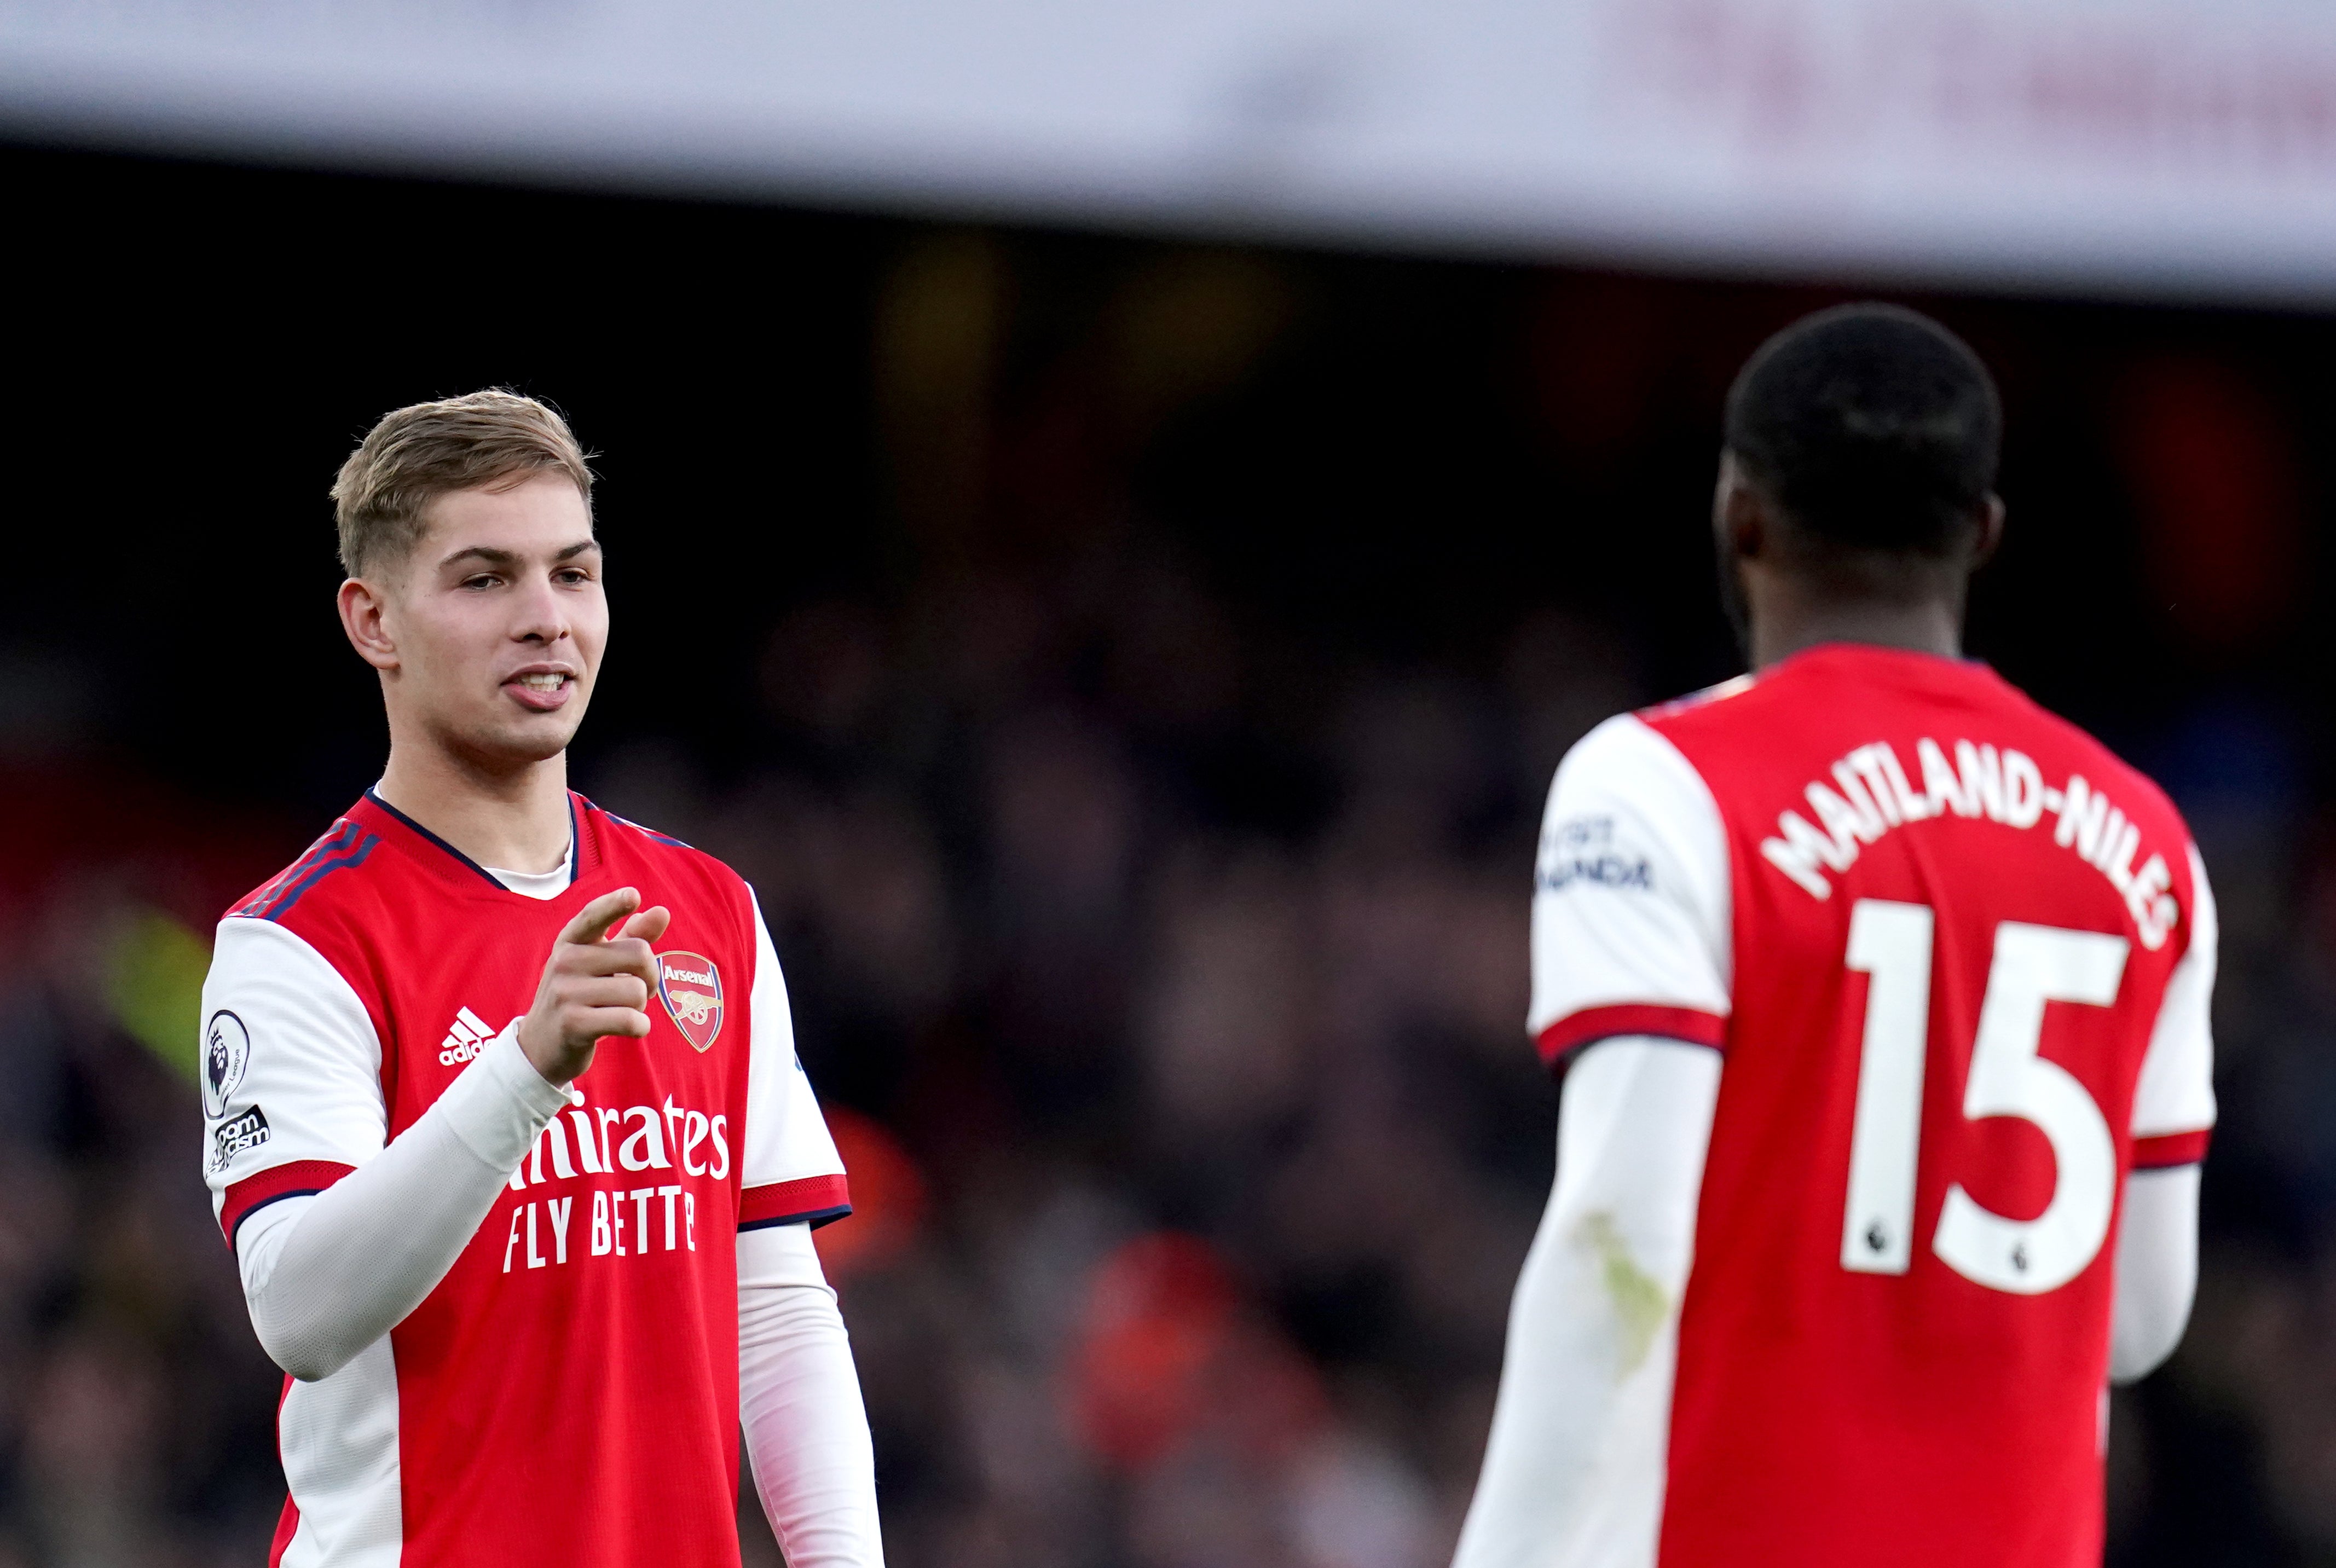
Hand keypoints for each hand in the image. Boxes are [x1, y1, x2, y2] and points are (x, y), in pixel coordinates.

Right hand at [517, 888, 671, 1085]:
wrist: (541, 1045)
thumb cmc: (581, 996)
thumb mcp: (600, 963)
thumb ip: (632, 937)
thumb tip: (662, 911)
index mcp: (571, 941)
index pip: (594, 915)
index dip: (614, 904)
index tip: (633, 896)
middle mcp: (565, 961)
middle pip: (639, 954)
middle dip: (650, 976)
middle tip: (637, 990)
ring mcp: (566, 993)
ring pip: (636, 991)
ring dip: (640, 1006)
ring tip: (621, 1010)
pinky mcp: (573, 1024)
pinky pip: (629, 1020)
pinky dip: (640, 1027)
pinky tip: (629, 1028)